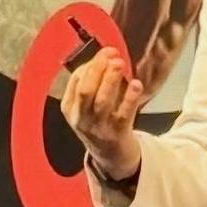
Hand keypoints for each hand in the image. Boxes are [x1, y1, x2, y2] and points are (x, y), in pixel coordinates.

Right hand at [60, 47, 142, 180]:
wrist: (110, 155)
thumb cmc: (99, 120)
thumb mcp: (87, 104)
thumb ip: (93, 81)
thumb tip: (107, 55)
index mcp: (70, 107)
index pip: (76, 81)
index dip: (91, 64)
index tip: (107, 51)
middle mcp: (81, 118)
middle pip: (86, 91)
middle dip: (98, 69)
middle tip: (112, 54)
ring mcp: (99, 126)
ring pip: (102, 101)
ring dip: (111, 80)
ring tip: (120, 63)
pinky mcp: (118, 132)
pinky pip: (124, 113)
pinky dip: (130, 97)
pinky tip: (136, 83)